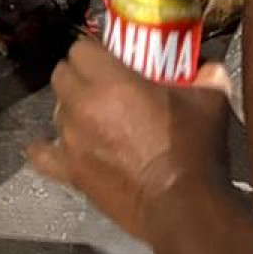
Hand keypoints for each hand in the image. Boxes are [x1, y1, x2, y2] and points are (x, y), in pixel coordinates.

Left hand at [26, 40, 235, 248]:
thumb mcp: (209, 103)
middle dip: (79, 75)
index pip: (80, 48)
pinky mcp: (71, 171)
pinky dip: (46, 148)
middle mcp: (82, 105)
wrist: (183, 205)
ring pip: (55, 109)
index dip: (93, 50)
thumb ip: (208, 78)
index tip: (109, 57)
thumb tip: (210, 68)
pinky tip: (55, 146)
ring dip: (71, 108)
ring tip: (93, 118)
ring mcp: (71, 140)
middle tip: (102, 85)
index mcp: (110, 81)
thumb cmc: (193, 149)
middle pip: (62, 74)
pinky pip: (42, 154)